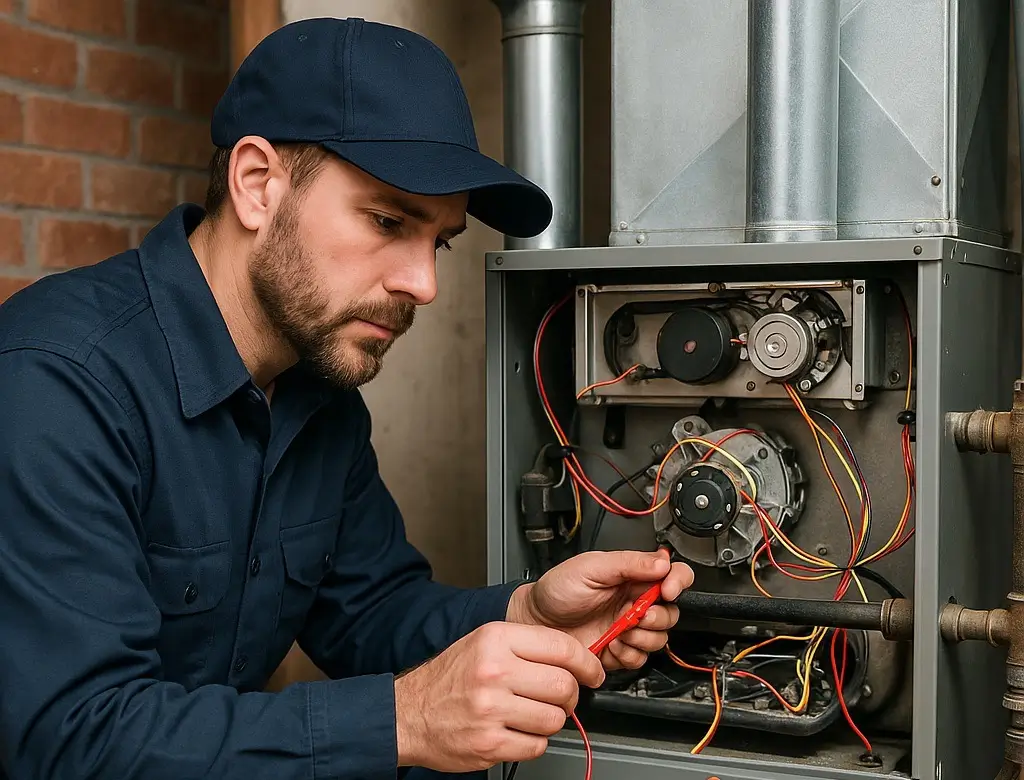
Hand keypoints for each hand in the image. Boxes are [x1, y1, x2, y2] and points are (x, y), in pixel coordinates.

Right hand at [393, 621, 604, 771]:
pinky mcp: (489, 743)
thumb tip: (572, 656)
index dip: (586, 662)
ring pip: (554, 719)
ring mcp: (491, 710)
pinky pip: (537, 746)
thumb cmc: (449, 678)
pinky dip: (534, 742)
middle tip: (560, 697)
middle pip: (562, 686)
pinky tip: (517, 731)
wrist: (409, 714)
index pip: (560, 647)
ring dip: (550, 720)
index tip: (592, 672)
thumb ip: (525, 646)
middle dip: (569, 696)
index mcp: (495, 640)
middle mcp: (494, 672)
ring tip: (531, 714)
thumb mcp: (483, 643)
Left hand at [506, 548, 693, 670]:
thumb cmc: (557, 590)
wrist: (535, 620)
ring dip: (643, 638)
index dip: (678, 582)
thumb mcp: (591, 567)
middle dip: (658, 617)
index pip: (673, 575)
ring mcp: (629, 628)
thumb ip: (628, 563)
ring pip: (659, 639)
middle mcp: (635, 602)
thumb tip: (661, 562)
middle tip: (636, 616)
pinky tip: (611, 645)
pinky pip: (640, 659)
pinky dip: (628, 655)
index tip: (667, 590)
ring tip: (619, 631)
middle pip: (671, 612)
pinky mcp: (619, 651)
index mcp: (633, 576)